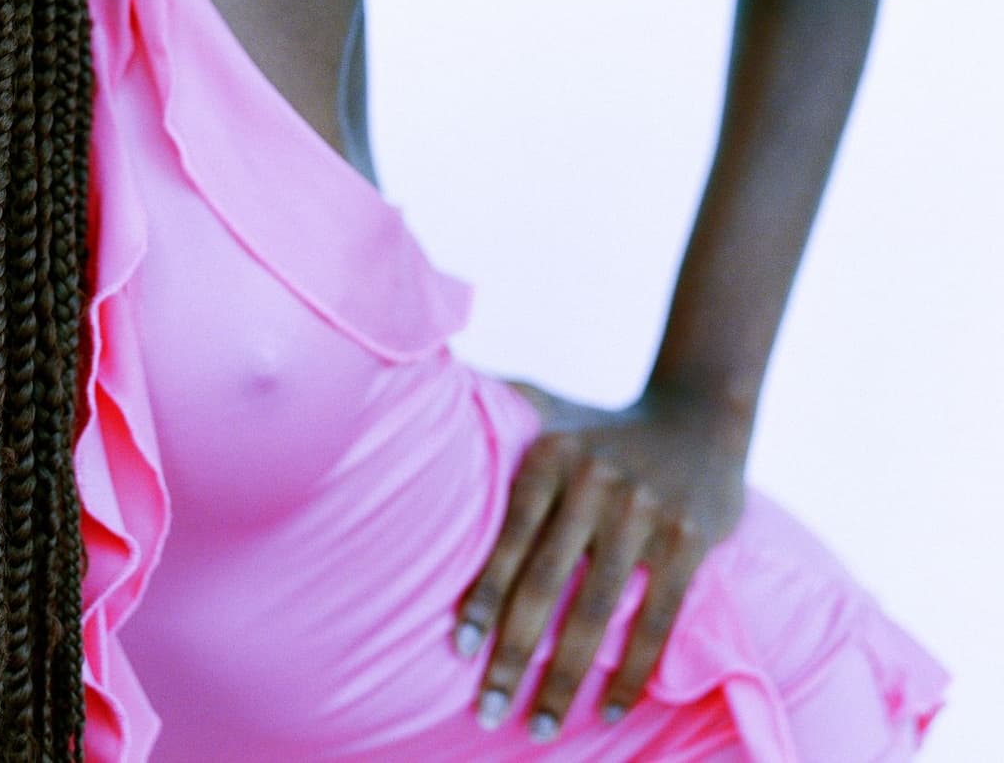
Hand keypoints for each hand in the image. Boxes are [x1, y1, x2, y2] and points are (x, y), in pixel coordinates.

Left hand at [454, 380, 748, 740]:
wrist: (699, 416)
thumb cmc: (600, 432)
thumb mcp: (545, 410)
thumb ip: (495, 408)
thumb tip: (421, 394)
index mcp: (549, 458)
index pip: (506, 540)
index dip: (481, 599)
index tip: (458, 651)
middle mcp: (594, 484)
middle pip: (544, 586)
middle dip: (513, 655)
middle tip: (487, 710)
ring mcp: (644, 514)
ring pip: (596, 613)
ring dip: (567, 678)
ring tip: (542, 726)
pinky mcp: (688, 540)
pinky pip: (656, 619)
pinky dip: (632, 671)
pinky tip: (611, 710)